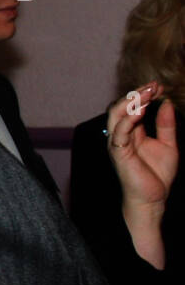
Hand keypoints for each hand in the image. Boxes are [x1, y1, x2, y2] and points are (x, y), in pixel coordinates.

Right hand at [107, 83, 177, 209]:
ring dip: (132, 102)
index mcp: (131, 132)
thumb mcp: (169, 145)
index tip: (159, 86)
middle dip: (137, 94)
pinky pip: (118, 132)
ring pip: (115, 115)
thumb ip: (166, 125)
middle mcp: (120, 135)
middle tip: (154, 86)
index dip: (145, 95)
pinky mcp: (118, 152)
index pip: (132, 107)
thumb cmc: (157, 175)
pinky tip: (141, 110)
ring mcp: (117, 143)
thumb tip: (167, 103)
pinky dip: (128, 119)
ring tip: (148, 93)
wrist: (153, 198)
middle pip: (120, 106)